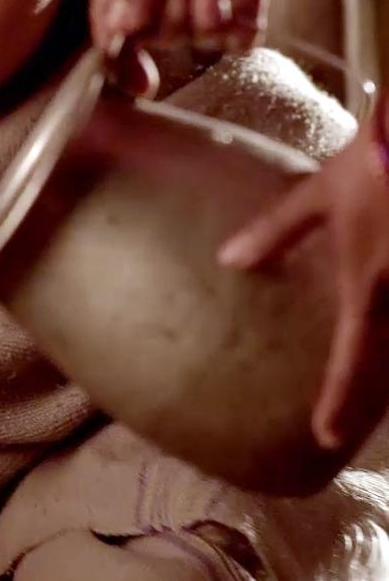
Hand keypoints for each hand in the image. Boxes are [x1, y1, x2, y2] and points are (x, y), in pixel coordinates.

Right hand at [90, 0, 301, 53]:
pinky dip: (240, 31)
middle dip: (174, 27)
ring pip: (197, 34)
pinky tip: (244, 12)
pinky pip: (236, 31)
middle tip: (193, 3)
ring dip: (208, 27)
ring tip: (219, 1)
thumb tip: (116, 35)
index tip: (135, 80)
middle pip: (156, 29)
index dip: (119, 49)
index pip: (112, 14)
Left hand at [218, 107, 388, 449]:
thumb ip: (275, 232)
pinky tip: (387, 313)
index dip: (337, 399)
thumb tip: (227, 262)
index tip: (326, 437)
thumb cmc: (372, 162)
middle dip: (380, 386)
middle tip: (358, 407)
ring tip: (377, 371)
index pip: (351, 357)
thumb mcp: (319, 195)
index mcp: (368, 286)